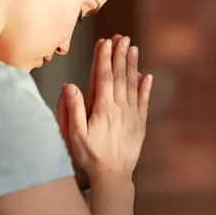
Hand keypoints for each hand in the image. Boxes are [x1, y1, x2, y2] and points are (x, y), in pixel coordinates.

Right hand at [59, 37, 151, 183]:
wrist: (113, 176)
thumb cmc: (90, 157)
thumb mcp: (75, 135)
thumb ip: (72, 109)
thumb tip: (69, 86)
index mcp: (103, 109)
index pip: (103, 77)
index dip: (104, 58)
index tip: (105, 42)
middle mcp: (120, 109)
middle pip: (119, 76)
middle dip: (119, 55)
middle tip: (121, 38)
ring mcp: (132, 116)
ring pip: (132, 85)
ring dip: (132, 65)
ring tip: (133, 48)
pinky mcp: (140, 124)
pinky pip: (143, 101)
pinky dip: (145, 87)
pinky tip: (146, 76)